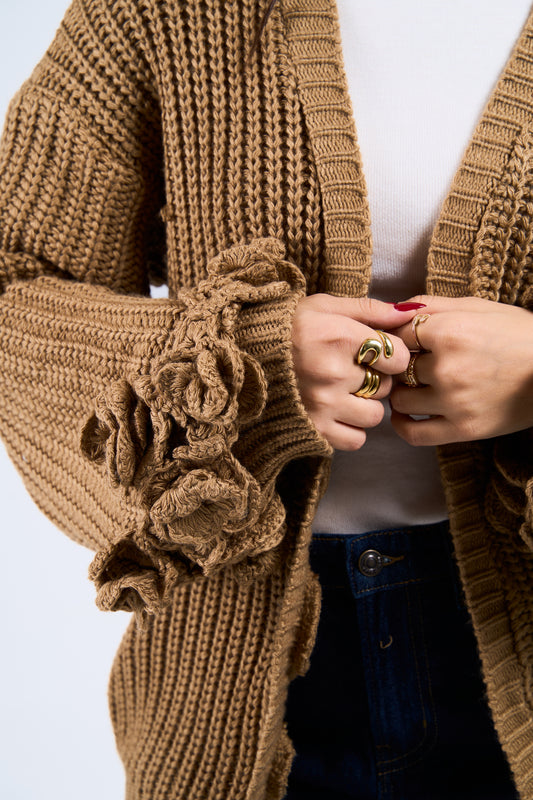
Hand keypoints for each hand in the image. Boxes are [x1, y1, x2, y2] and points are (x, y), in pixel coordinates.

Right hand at [292, 294, 416, 449]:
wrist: (242, 354)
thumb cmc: (289, 327)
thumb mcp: (326, 307)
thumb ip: (371, 310)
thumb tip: (412, 313)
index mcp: (339, 337)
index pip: (398, 356)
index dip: (392, 354)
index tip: (375, 352)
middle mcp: (333, 372)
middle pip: (387, 386)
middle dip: (377, 379)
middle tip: (354, 370)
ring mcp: (323, 404)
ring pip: (375, 415)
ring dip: (366, 406)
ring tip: (345, 392)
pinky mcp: (314, 428)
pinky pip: (356, 439)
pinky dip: (351, 429)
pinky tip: (338, 412)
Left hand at [390, 296, 532, 445]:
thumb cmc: (519, 334)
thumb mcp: (479, 307)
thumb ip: (433, 305)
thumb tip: (394, 309)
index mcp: (450, 332)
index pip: (397, 335)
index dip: (400, 338)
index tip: (408, 341)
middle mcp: (448, 368)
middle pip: (398, 367)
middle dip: (401, 364)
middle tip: (413, 363)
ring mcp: (454, 401)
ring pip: (401, 398)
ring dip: (402, 391)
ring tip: (414, 385)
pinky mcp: (463, 429)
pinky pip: (414, 433)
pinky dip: (402, 425)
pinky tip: (405, 415)